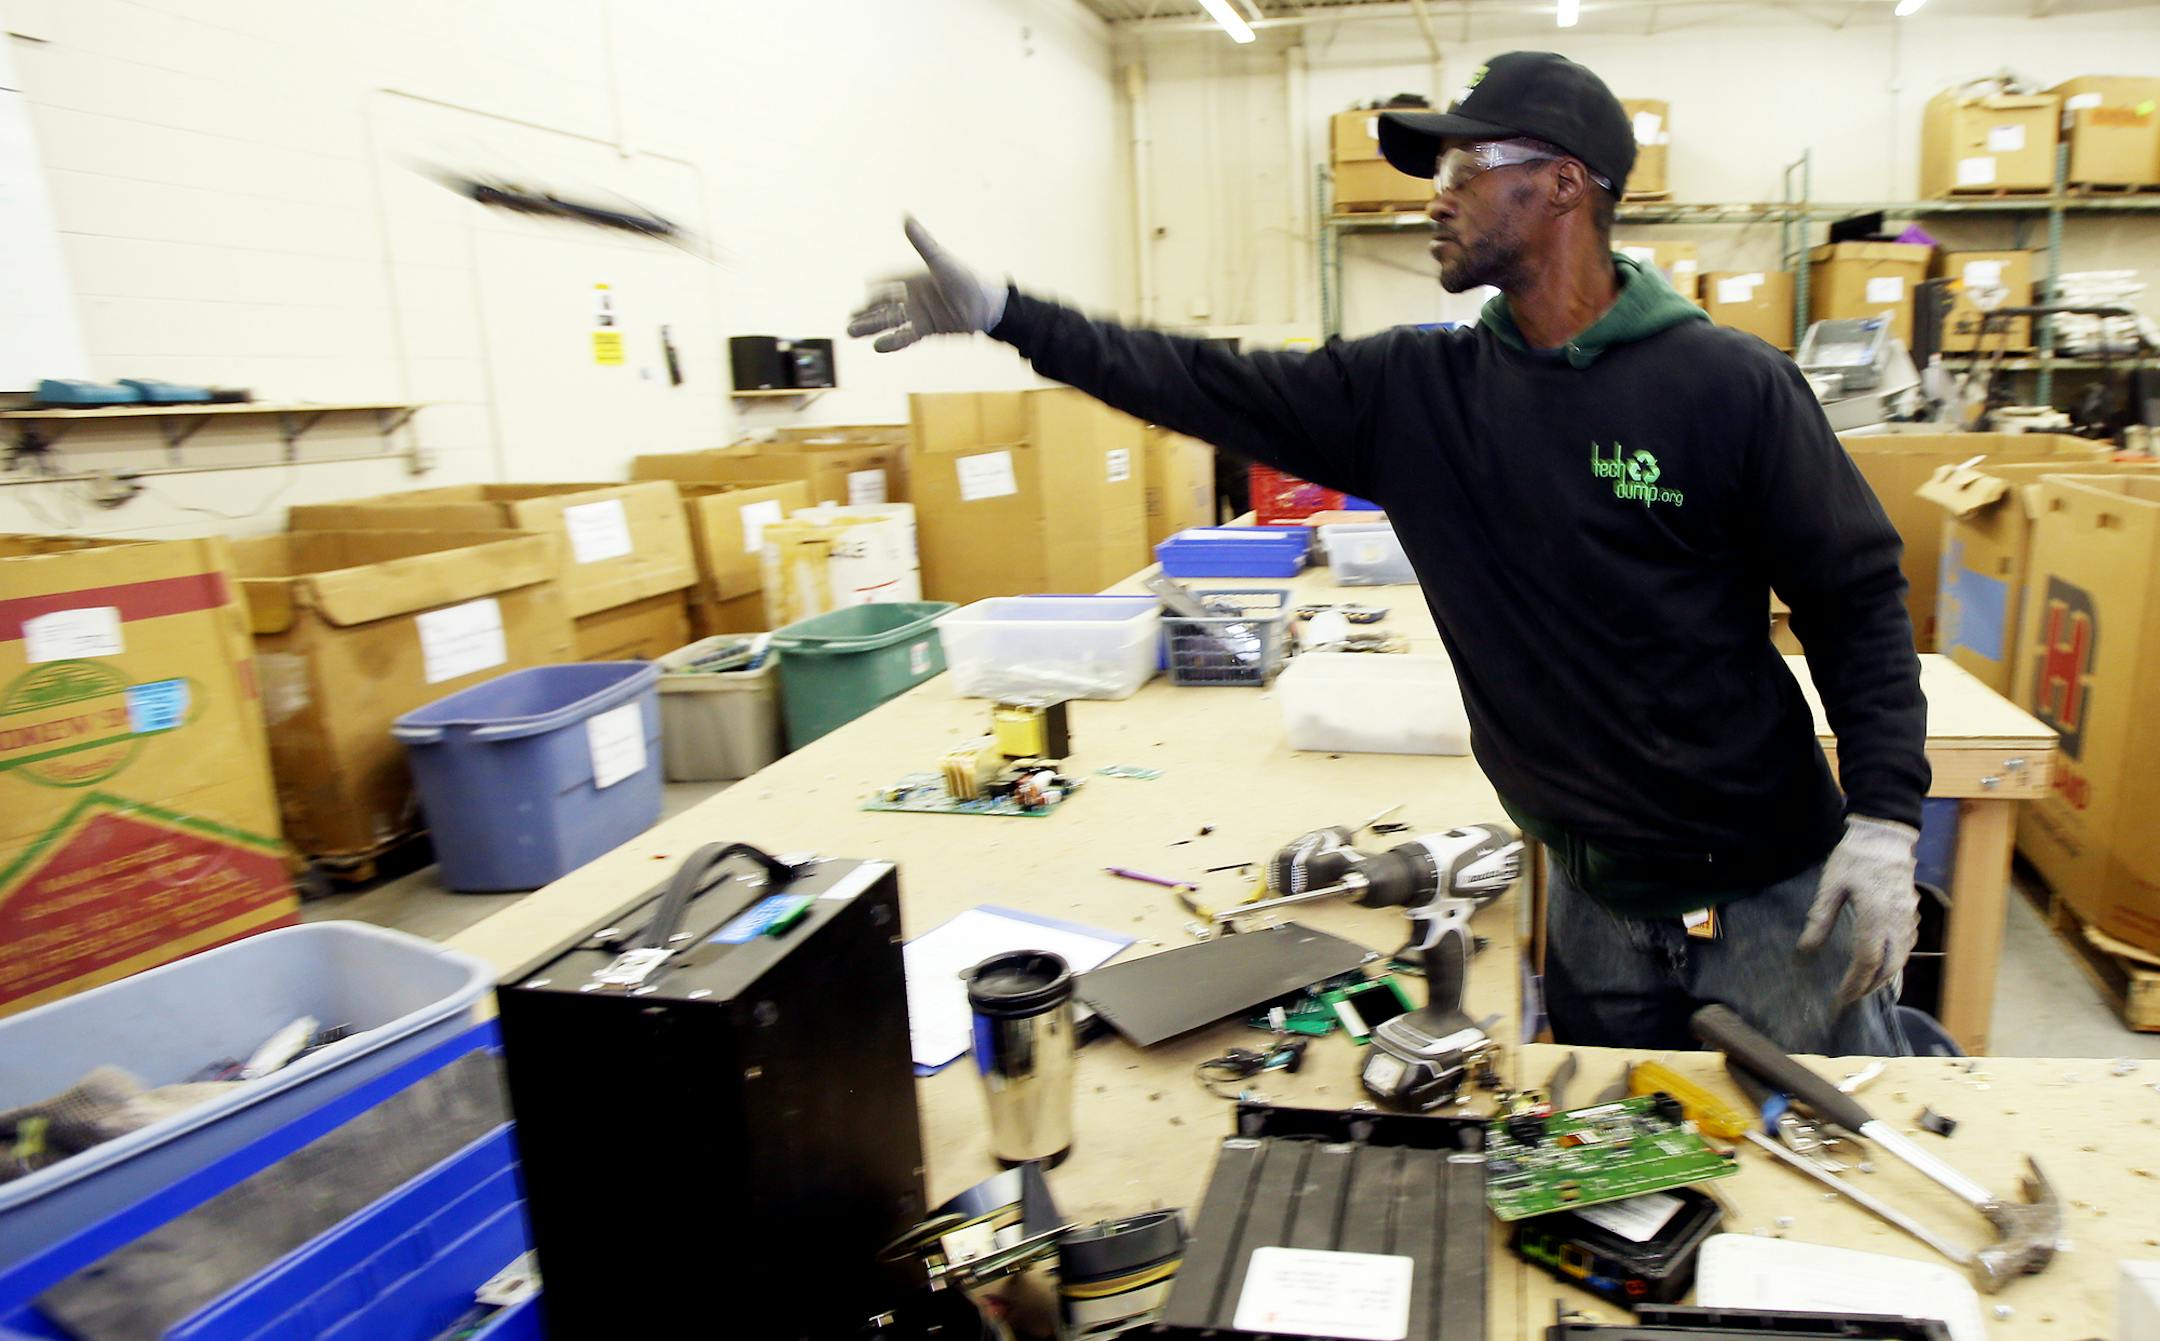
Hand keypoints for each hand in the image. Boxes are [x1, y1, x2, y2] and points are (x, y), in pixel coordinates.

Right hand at [846, 216, 1007, 351]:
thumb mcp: (940, 261)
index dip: (877, 285)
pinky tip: (877, 347)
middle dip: (866, 311)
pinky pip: (905, 336)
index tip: (864, 285)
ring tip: (850, 332)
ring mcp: (919, 314)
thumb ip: (921, 243)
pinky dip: (892, 342)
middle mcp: (914, 296)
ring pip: (889, 321)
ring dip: (871, 327)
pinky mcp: (927, 329)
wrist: (986, 307)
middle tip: (848, 318)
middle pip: (884, 304)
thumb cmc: (965, 279)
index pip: (889, 281)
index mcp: (914, 277)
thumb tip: (905, 216)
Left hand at [1798, 816, 1919, 1004]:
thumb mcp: (1831, 885)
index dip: (1854, 982)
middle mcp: (1898, 921)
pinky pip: (1908, 945)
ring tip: (1864, 986)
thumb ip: (1820, 918)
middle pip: (1889, 966)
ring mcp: (1909, 917)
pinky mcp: (1913, 912)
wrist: (1885, 835)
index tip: (1840, 996)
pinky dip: (1895, 961)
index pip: (1867, 960)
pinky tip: (1882, 963)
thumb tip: (1805, 949)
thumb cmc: (1855, 857)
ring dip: (1885, 976)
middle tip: (1851, 997)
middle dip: (1871, 986)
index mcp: (1876, 916)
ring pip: (1902, 958)